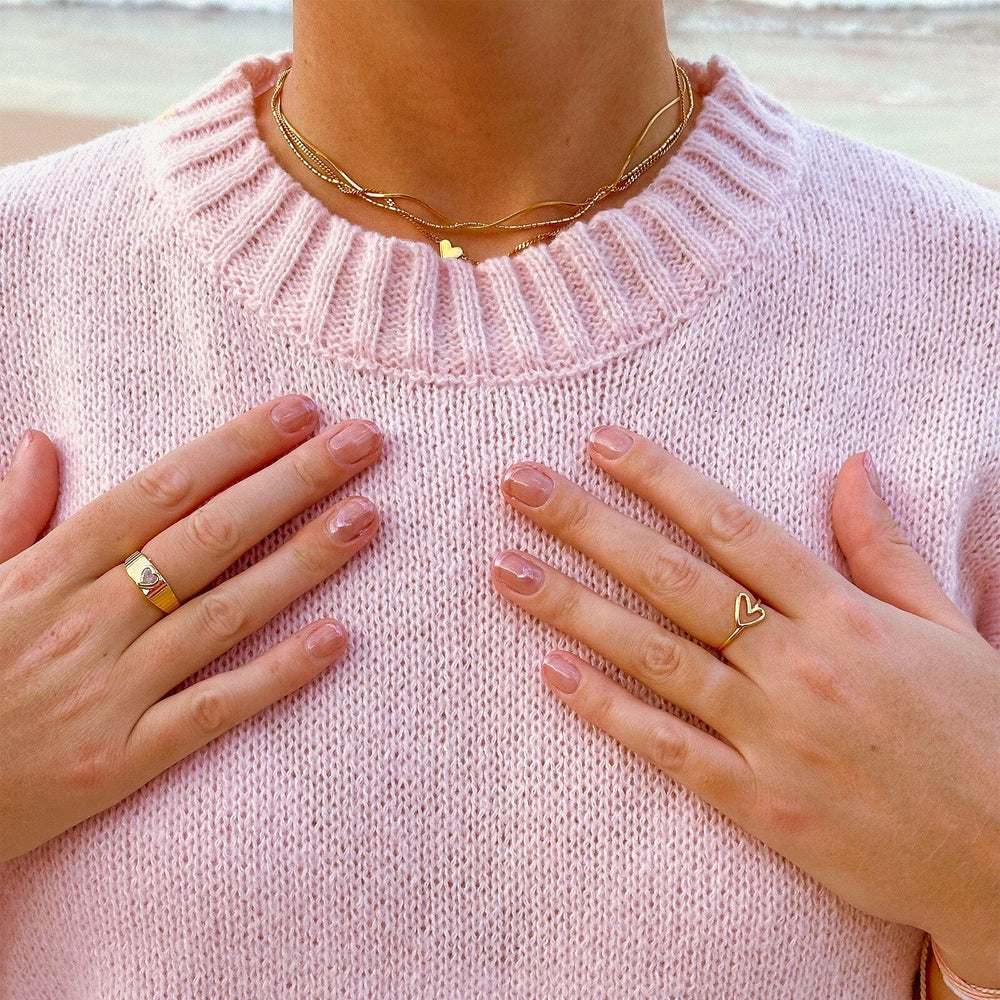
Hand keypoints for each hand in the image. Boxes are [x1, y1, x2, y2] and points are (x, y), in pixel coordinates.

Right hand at [0, 396, 382, 862]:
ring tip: (367, 517)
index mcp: (49, 570)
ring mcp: (111, 692)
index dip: (237, 445)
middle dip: (293, 481)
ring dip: (302, 561)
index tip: (300, 410)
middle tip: (363, 441)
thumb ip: (8, 514)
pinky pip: (214, 710)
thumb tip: (40, 441)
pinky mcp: (124, 760)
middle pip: (210, 536)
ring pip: (225, 613)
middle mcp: (87, 622)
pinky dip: (277, 675)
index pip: (162, 490)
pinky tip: (338, 638)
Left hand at [490, 426, 999, 986]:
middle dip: (589, 524)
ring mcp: (775, 735)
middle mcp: (799, 663)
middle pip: (674, 577)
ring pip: (657, 655)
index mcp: (843, 611)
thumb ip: (884, 547)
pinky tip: (550, 673)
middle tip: (518, 482)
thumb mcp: (946, 625)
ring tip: (506, 567)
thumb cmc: (983, 728)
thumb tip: (848, 466)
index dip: (660, 477)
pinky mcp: (762, 803)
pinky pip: (672, 749)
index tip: (599, 441)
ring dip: (574, 607)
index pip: (732, 525)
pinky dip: (609, 712)